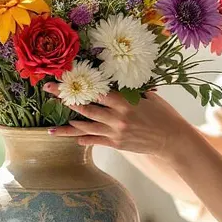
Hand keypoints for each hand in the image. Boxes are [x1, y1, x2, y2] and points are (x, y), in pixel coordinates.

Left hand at [42, 83, 190, 160]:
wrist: (173, 139)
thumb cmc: (163, 114)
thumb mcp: (148, 97)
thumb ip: (130, 90)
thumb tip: (117, 79)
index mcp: (124, 102)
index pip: (96, 90)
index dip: (79, 83)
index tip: (64, 77)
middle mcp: (117, 117)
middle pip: (85, 107)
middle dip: (65, 99)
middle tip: (49, 92)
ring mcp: (116, 132)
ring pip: (86, 127)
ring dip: (68, 127)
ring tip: (51, 128)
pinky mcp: (117, 144)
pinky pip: (96, 141)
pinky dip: (84, 138)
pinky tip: (73, 137)